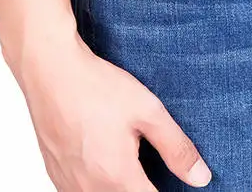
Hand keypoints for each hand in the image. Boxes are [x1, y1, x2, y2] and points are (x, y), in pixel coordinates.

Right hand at [13, 34, 211, 190]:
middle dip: (143, 187)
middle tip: (149, 161)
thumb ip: (177, 148)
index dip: (169, 191)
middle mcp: (88, 188)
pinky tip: (105, 159)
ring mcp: (67, 184)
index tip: (174, 180)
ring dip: (120, 185)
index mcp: (117, 177)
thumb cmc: (96, 87)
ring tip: (129, 159)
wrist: (51, 71)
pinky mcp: (55, 174)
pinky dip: (97, 183)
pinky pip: (80, 191)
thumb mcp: (149, 112)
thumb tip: (200, 178)